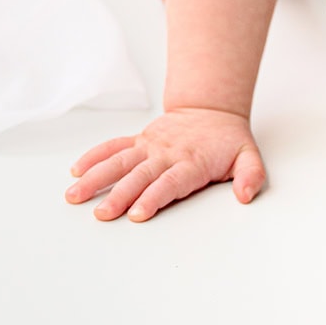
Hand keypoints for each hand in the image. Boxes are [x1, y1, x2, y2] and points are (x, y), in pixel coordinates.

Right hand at [65, 108, 266, 221]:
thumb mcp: (248, 156)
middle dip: (119, 195)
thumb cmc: (227, 140)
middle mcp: (166, 154)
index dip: (153, 197)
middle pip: (139, 176)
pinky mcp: (139, 141)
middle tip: (102, 214)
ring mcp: (149, 146)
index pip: (169, 183)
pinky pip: (113, 147)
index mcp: (191, 162)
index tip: (137, 213)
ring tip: (75, 195)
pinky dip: (94, 157)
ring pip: (119, 162)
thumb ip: (250, 175)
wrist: (211, 110)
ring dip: (96, 178)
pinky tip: (77, 171)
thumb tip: (246, 194)